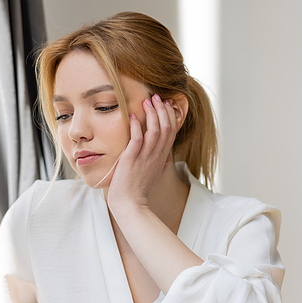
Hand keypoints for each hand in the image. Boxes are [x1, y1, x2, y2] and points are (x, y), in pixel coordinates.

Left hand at [107, 93, 177, 212]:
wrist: (130, 205)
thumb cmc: (139, 191)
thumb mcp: (154, 175)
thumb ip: (160, 164)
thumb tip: (166, 158)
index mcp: (162, 158)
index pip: (171, 132)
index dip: (170, 116)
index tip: (165, 104)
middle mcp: (156, 156)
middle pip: (166, 127)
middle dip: (162, 110)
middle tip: (157, 97)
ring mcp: (145, 157)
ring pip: (155, 130)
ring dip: (152, 114)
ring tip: (147, 101)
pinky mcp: (131, 159)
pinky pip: (137, 139)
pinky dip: (137, 126)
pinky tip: (134, 116)